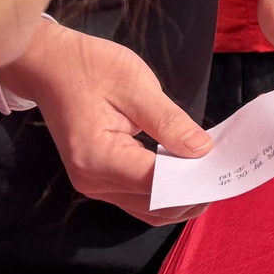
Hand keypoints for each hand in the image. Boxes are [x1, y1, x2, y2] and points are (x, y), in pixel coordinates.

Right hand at [0, 18, 211, 224]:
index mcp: (98, 157)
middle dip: (193, 193)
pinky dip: (165, 192)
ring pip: (147, 209)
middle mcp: (92, 181)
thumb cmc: (87, 67)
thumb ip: (169, 121)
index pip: (157, 184)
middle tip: (226, 172)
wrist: (47, 65)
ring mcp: (92, 185)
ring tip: (211, 173)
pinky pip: (137, 198)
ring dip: (181, 197)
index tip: (226, 169)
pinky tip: (186, 172)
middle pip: (154, 204)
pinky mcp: (97, 180)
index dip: (195, 180)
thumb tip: (202, 150)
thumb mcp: (134, 84)